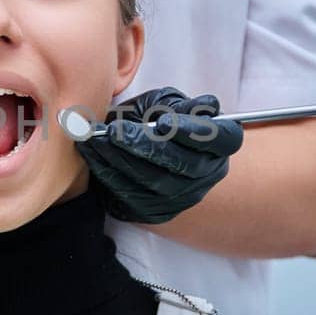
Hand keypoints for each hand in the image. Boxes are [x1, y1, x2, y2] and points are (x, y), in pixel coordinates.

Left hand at [75, 87, 244, 224]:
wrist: (134, 148)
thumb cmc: (153, 118)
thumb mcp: (165, 102)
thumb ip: (177, 103)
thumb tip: (204, 106)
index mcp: (219, 143)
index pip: (224, 139)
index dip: (196, 131)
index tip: (162, 122)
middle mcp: (207, 174)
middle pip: (185, 165)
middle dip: (146, 147)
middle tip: (115, 131)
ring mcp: (184, 197)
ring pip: (155, 182)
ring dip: (121, 159)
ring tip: (95, 139)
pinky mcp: (157, 212)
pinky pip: (133, 196)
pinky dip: (108, 174)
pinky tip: (92, 154)